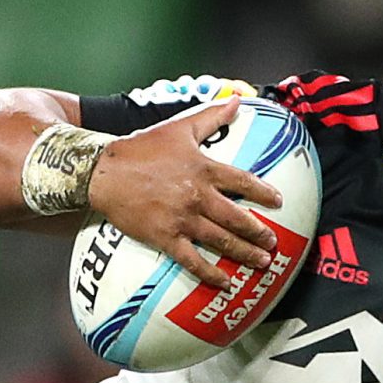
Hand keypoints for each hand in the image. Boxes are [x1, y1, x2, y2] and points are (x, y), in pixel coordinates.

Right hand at [85, 100, 284, 291]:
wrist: (104, 172)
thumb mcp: (179, 127)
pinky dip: (211, 273)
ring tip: (262, 261)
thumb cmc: (141, 148)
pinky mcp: (165, 237)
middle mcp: (198, 196)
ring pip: (221, 240)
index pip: (243, 182)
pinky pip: (193, 260)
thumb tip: (235, 100)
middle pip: (237, 218)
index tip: (278, 201)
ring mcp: (182, 219)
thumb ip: (211, 116)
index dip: (264, 193)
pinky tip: (225, 282)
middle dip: (259, 232)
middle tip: (273, 242)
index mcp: (204, 169)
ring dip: (245, 253)